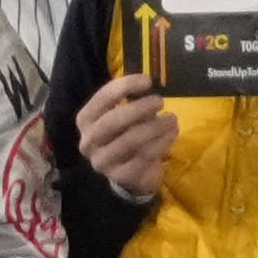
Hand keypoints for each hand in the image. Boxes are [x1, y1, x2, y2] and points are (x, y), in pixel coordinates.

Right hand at [72, 69, 177, 198]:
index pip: (102, 99)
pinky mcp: (121, 176)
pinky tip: (171, 134)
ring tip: (172, 119)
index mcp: (85, 120)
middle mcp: (88, 142)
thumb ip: (131, 102)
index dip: (125, 86)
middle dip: (140, 108)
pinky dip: (161, 142)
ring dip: (156, 126)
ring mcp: (103, 162)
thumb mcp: (123, 116)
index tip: (147, 81)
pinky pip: (144, 157)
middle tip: (160, 101)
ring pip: (131, 140)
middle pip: (112, 121)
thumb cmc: (126, 135)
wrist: (129, 173)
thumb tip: (148, 86)